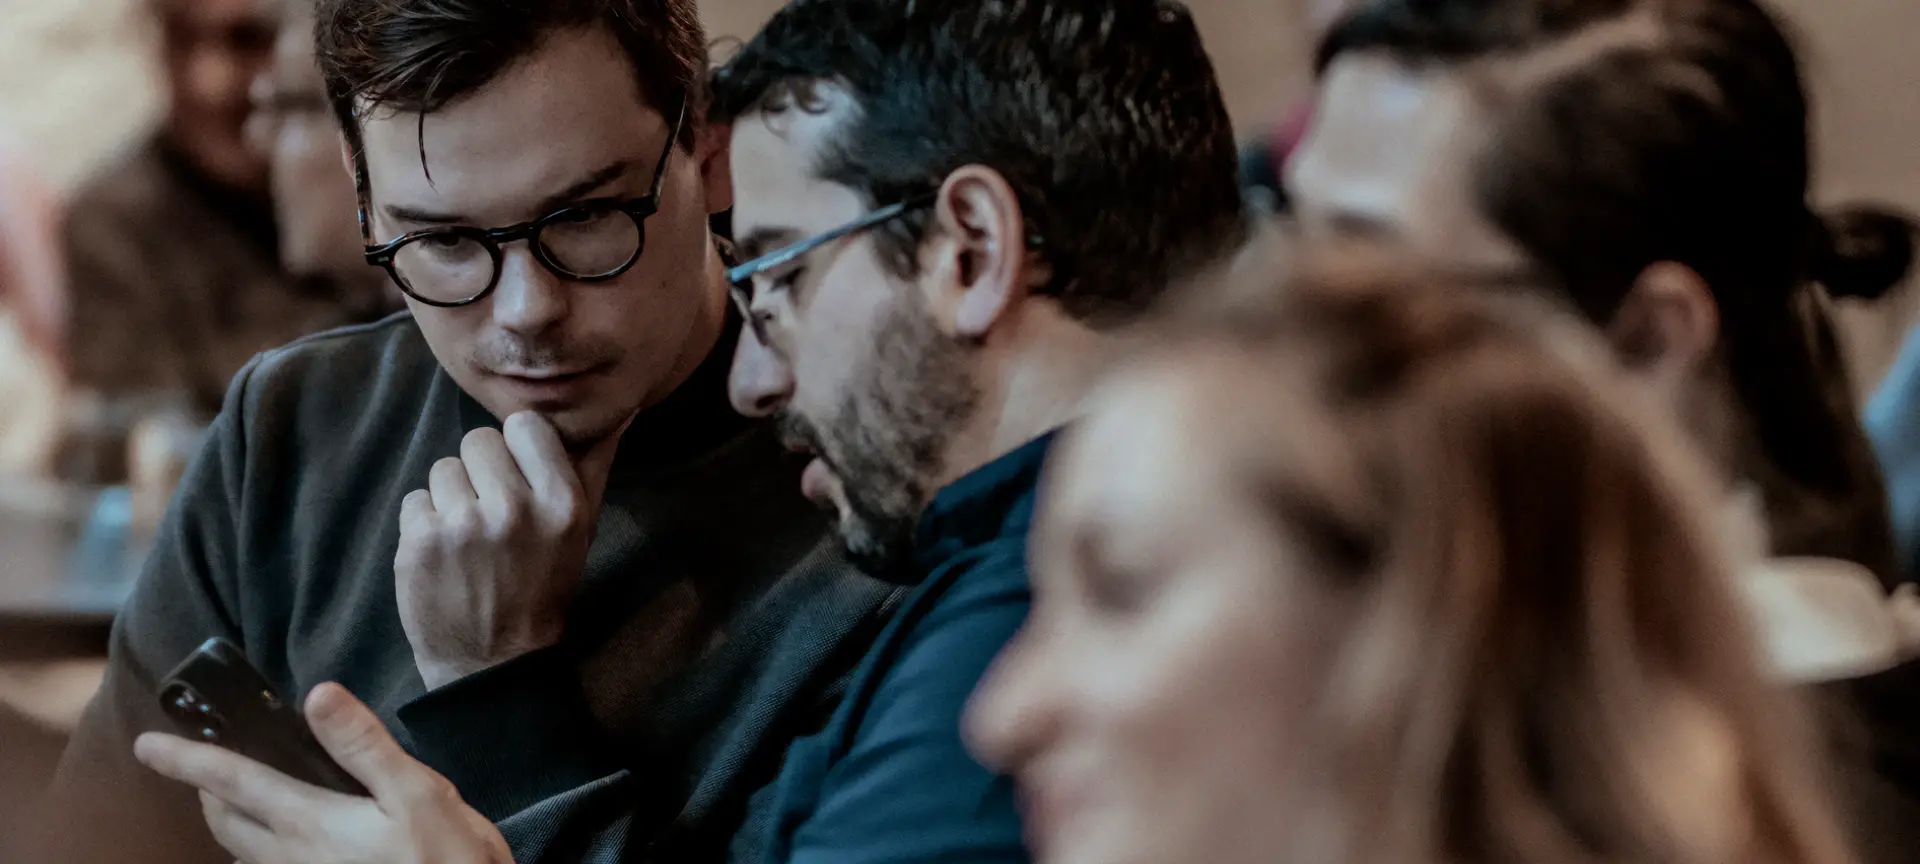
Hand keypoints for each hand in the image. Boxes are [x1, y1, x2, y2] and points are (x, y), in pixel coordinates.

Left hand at [134, 683, 511, 863]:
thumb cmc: (447, 861)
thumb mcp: (420, 794)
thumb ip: (364, 746)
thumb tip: (318, 695)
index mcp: (312, 820)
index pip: (233, 780)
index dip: (187, 759)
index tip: (147, 745)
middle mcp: (293, 856)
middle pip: (225, 821)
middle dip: (205, 790)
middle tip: (203, 765)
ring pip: (241, 853)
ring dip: (228, 824)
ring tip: (237, 803)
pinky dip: (258, 854)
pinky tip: (285, 847)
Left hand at [396, 411, 628, 688]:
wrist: (493, 662)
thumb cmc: (542, 588)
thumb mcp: (580, 531)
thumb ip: (593, 468)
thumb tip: (618, 413)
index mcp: (562, 503)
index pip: (525, 425)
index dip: (518, 450)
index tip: (520, 479)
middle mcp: (515, 510)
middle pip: (478, 440)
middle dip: (481, 472)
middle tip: (491, 512)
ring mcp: (463, 526)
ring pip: (443, 467)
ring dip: (451, 497)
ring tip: (467, 537)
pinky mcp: (420, 542)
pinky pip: (415, 499)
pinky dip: (424, 523)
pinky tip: (443, 553)